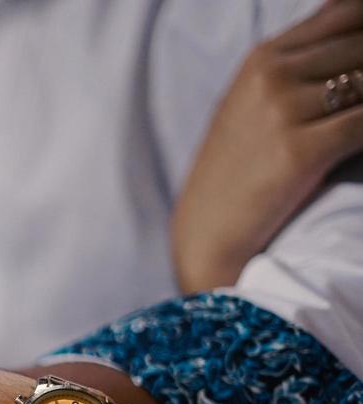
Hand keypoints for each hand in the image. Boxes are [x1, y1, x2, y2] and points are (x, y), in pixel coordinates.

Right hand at [174, 0, 362, 292]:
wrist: (209, 228)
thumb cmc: (239, 168)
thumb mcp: (254, 101)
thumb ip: (299, 60)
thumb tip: (346, 17)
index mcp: (263, 58)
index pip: (344, 13)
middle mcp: (271, 76)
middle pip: (362, 45)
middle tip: (362, 99)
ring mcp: (283, 112)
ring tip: (359, 116)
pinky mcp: (300, 152)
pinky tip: (361, 144)